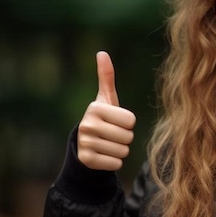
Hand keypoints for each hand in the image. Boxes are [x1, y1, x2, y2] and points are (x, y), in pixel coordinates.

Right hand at [77, 51, 135, 170]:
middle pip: (128, 136)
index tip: (115, 121)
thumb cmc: (103, 118)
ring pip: (123, 151)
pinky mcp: (87, 160)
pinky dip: (114, 162)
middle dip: (125, 138)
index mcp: (95, 108)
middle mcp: (87, 124)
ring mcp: (85, 143)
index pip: (131, 120)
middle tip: (112, 135)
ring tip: (108, 144)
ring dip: (120, 150)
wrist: (85, 144)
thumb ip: (106, 77)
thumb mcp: (106, 98)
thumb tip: (102, 53)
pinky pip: (116, 163)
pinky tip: (103, 155)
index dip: (127, 123)